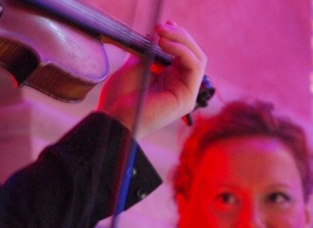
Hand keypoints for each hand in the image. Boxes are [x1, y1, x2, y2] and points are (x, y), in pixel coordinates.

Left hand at [97, 21, 206, 137]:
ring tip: (161, 34)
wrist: (114, 117)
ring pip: (198, 58)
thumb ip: (150, 50)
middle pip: (194, 54)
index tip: (160, 25)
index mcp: (171, 80)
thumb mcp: (136, 64)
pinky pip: (195, 66)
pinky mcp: (187, 98)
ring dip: (182, 40)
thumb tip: (159, 34)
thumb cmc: (121, 97)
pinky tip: (164, 45)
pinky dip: (182, 50)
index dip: (176, 36)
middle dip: (180, 35)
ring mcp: (186, 94)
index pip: (184, 53)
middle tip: (161, 26)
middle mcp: (181, 87)